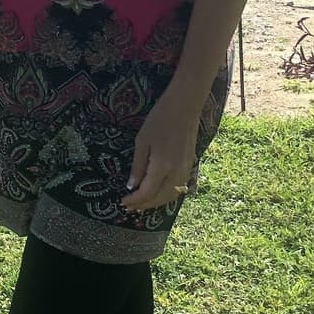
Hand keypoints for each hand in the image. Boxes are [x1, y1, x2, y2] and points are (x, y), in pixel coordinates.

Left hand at [121, 89, 202, 211]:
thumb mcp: (142, 142)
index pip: (147, 192)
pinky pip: (179, 188)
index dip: (135, 200)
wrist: (184, 107)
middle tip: (130, 206)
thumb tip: (132, 186)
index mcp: (162, 166)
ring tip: (142, 203)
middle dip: (145, 204)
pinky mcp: (190, 165)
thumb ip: (138, 166)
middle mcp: (176, 172)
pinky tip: (158, 193)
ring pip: (172, 195)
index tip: (123, 202)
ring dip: (157, 202)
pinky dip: (168, 195)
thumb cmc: (159, 120)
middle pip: (161, 198)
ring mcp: (186, 169)